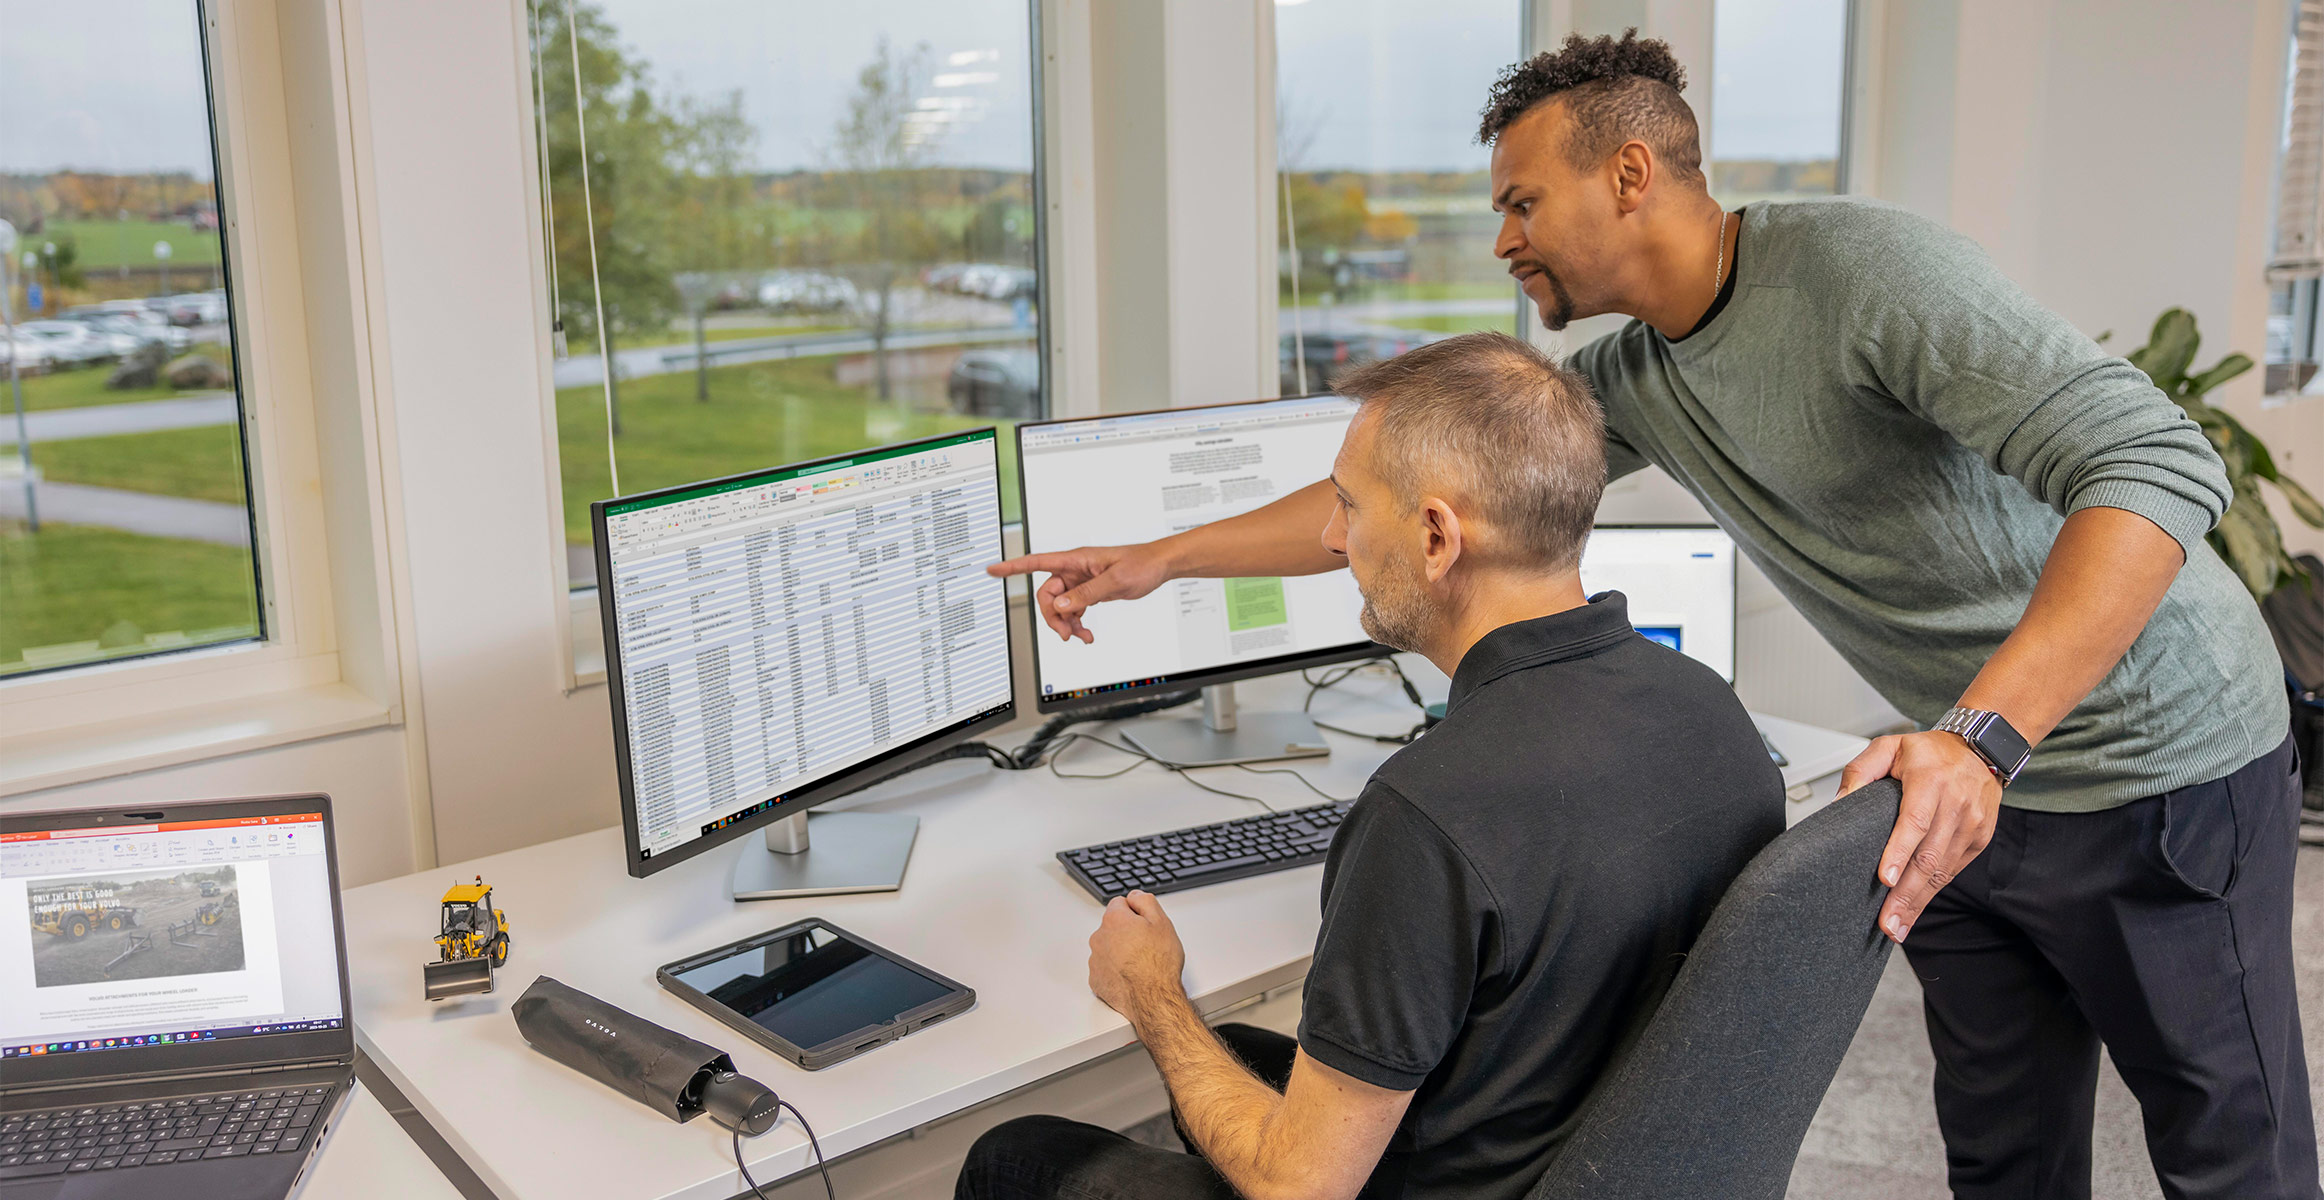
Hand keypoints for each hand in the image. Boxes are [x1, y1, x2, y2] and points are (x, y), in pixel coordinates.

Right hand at [987, 544, 1171, 642]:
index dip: (1013, 567)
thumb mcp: (1114, 581)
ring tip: (1081, 637)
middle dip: (1053, 616)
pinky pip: (1074, 610)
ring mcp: (1081, 581)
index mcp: (1076, 560)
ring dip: (1067, 623)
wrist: (1159, 567)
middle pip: (1048, 594)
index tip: (993, 570)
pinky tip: (1086, 634)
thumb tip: (1061, 605)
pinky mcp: (1089, 592)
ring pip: (1060, 606)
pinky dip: (1077, 623)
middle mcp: (1075, 570)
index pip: (1037, 562)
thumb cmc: (1141, 564)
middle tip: (1066, 633)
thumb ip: (1086, 594)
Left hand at [1087, 891, 1186, 1017]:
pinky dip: (1115, 971)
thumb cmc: (1159, 964)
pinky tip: (1131, 977)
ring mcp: (1095, 960)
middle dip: (1126, 932)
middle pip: (1112, 927)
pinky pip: (1105, 968)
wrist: (1154, 999)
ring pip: (1108, 948)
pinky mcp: (1096, 980)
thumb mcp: (1162, 922)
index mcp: (1114, 920)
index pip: (1119, 904)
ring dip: (1120, 952)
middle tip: (1147, 946)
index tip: (1145, 925)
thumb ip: (1145, 901)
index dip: (1136, 912)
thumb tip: (1134, 896)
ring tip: (1140, 964)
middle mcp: (1099, 938)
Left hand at [1841, 731, 2000, 944]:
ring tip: (1896, 926)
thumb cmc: (1929, 751)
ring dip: (1918, 902)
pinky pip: (1952, 871)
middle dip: (1906, 894)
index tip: (1885, 878)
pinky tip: (1914, 910)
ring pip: (1942, 871)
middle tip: (1885, 922)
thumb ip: (1860, 771)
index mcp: (1931, 780)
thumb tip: (1839, 803)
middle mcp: (1955, 804)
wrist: (1982, 748)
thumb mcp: (1889, 746)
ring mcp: (1971, 825)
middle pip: (1928, 856)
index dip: (1899, 852)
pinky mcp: (1978, 839)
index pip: (1914, 821)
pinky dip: (1932, 893)